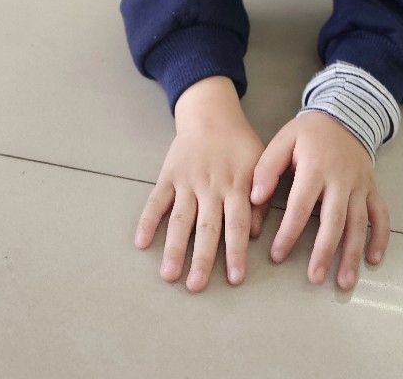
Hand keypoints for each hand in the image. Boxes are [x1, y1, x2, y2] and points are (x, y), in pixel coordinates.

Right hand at [135, 77, 266, 291]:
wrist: (211, 115)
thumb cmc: (240, 144)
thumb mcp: (260, 165)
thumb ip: (260, 198)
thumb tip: (254, 232)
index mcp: (237, 185)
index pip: (237, 223)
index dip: (236, 251)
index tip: (235, 278)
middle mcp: (211, 187)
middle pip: (207, 227)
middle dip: (202, 259)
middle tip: (196, 286)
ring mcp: (187, 181)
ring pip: (180, 219)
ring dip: (174, 248)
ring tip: (168, 275)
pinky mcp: (168, 175)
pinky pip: (156, 200)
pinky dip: (148, 220)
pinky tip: (141, 242)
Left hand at [251, 111, 390, 289]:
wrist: (345, 115)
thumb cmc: (309, 133)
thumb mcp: (283, 140)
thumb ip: (267, 167)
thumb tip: (255, 197)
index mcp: (315, 168)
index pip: (301, 206)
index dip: (289, 232)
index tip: (277, 255)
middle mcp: (341, 180)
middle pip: (334, 221)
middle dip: (325, 252)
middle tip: (314, 278)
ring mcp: (360, 186)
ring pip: (358, 224)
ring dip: (352, 254)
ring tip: (344, 281)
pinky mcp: (372, 189)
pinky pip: (381, 215)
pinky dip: (380, 237)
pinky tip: (374, 260)